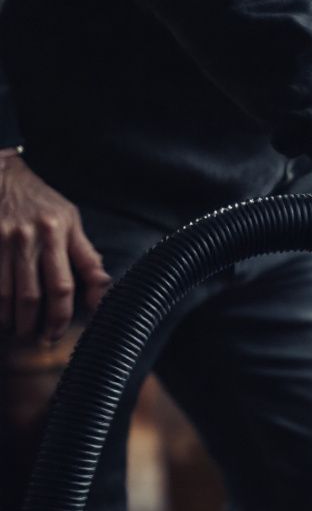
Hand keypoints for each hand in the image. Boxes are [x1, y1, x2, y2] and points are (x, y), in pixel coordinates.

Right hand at [0, 154, 111, 340]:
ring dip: (7, 319)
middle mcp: (27, 238)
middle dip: (31, 324)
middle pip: (30, 295)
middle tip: (33, 339)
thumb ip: (86, 256)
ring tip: (14, 331)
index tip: (56, 333)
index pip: (62, 286)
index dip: (59, 316)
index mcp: (56, 233)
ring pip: (3, 292)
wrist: (0, 171)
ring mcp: (0, 239)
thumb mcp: (71, 220)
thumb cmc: (41, 200)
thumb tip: (102, 290)